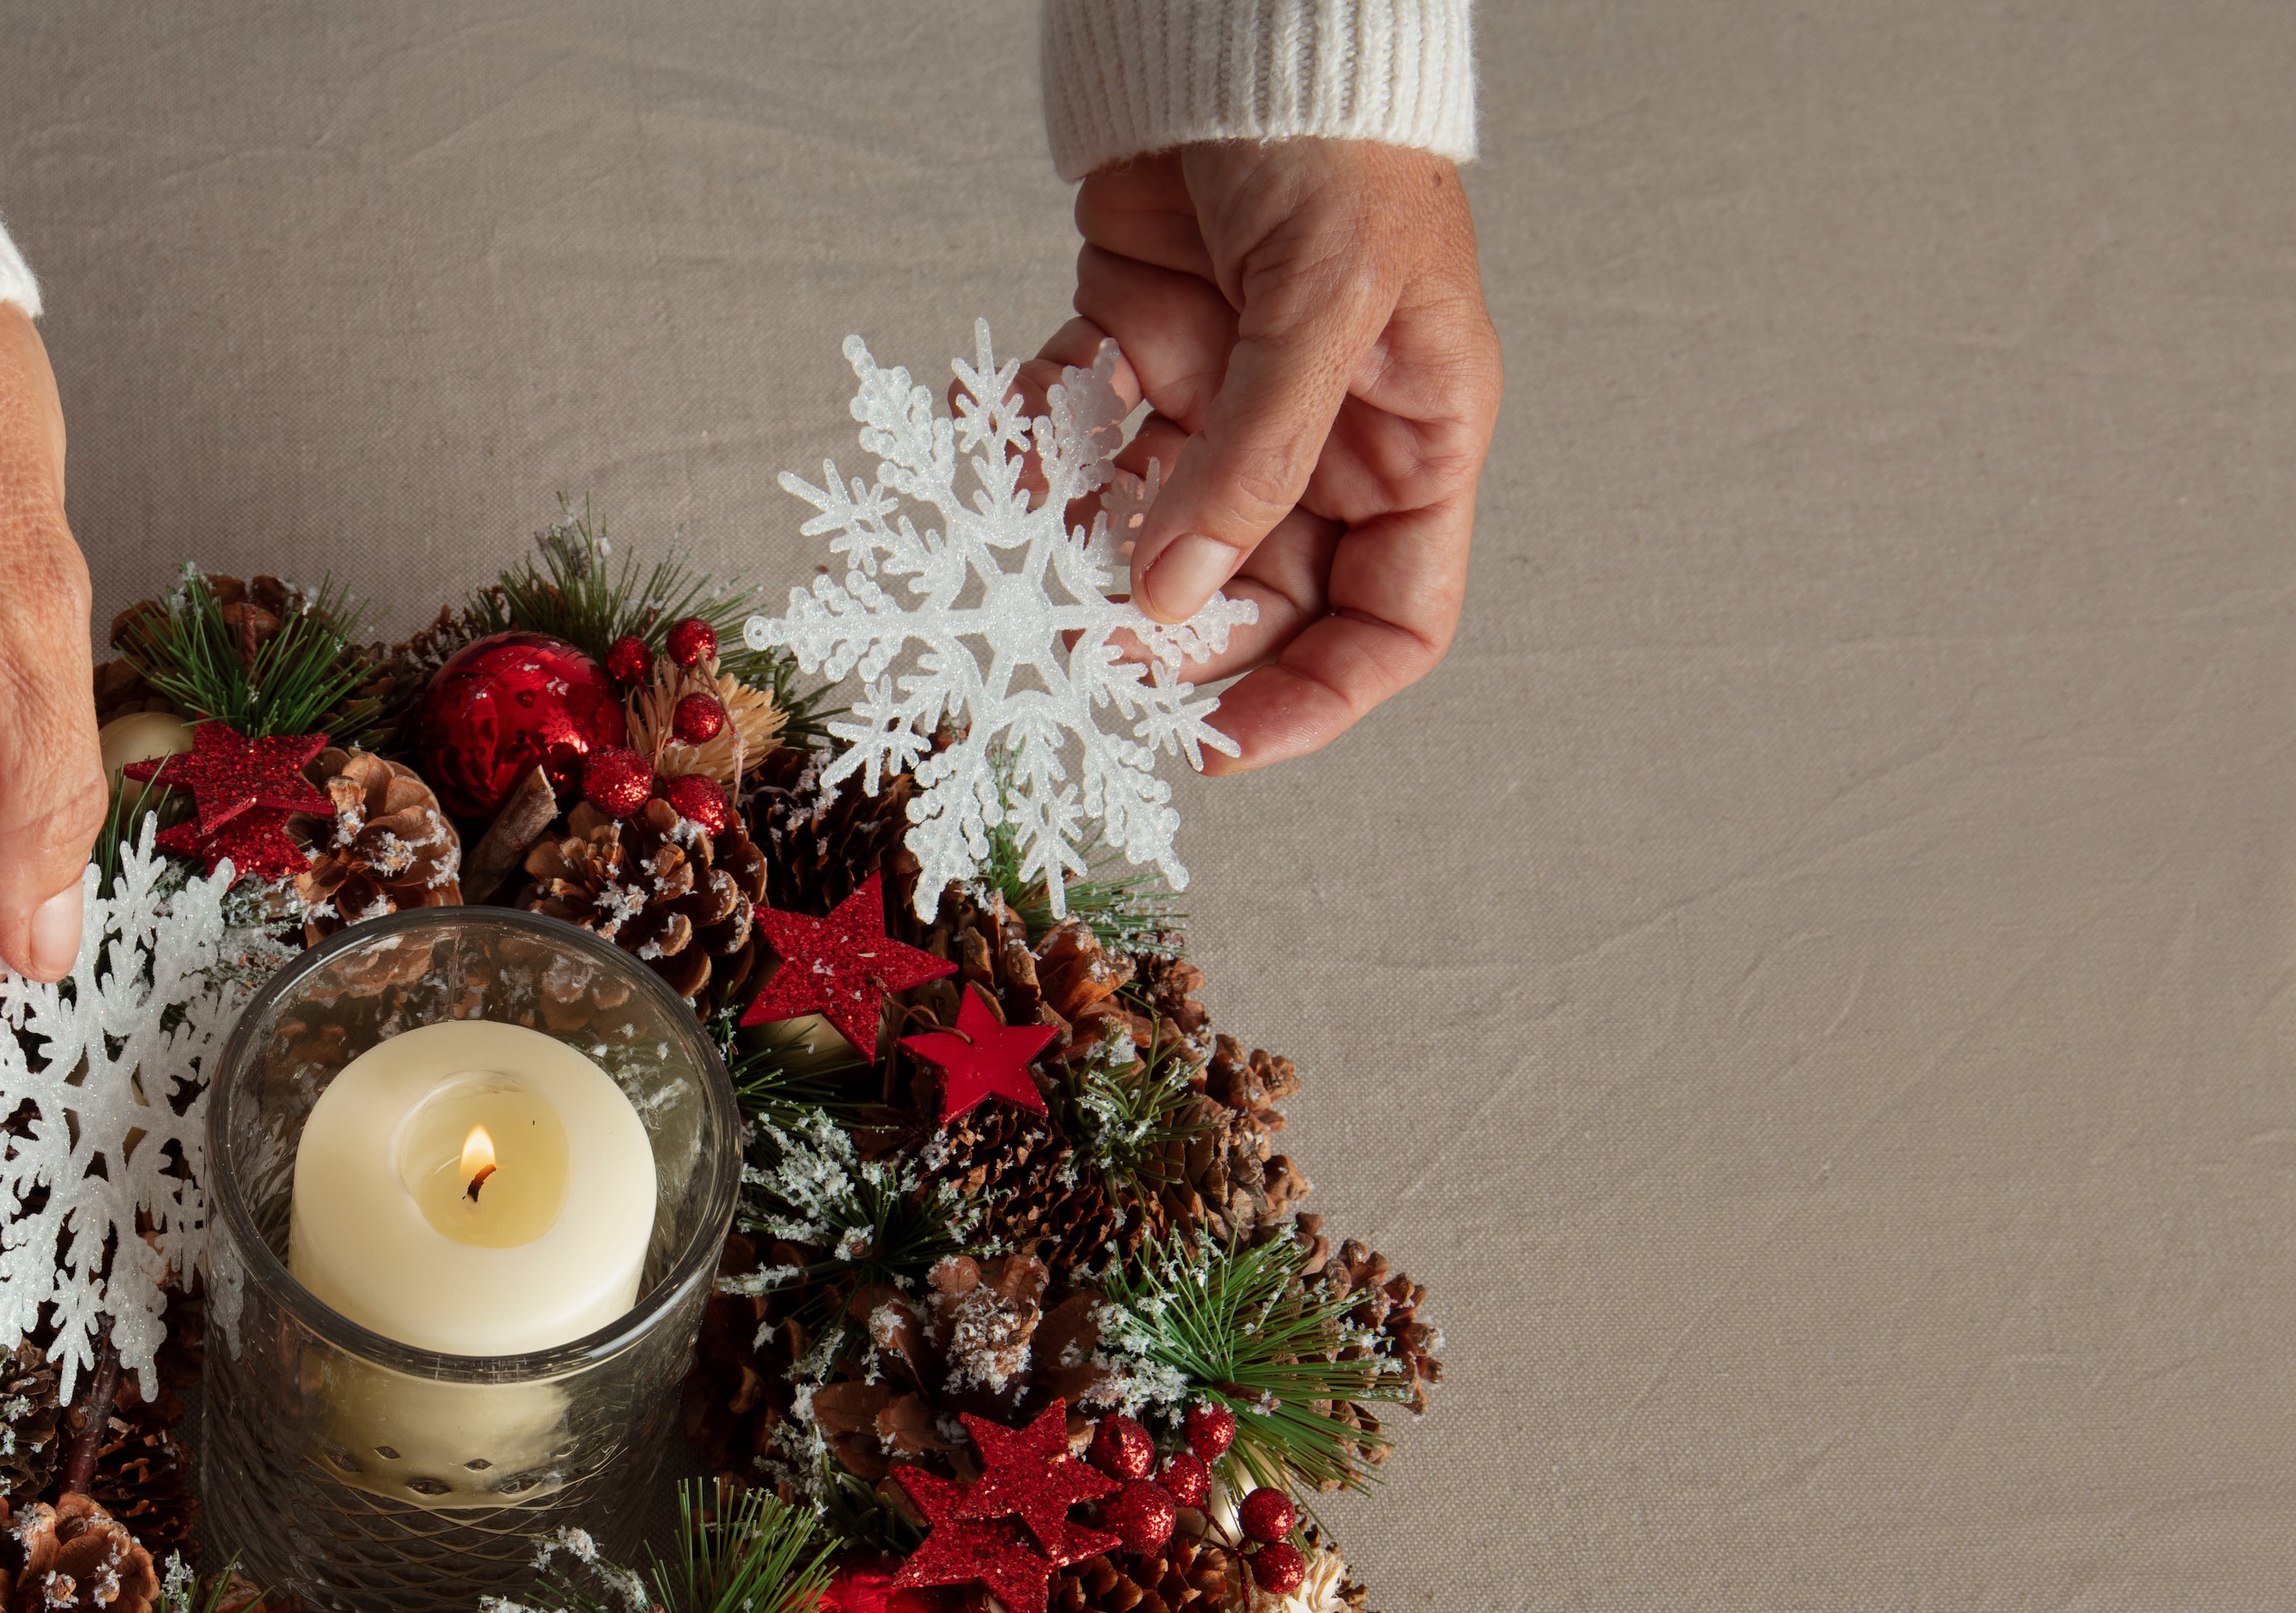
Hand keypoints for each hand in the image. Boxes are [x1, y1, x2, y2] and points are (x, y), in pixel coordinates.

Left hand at [1035, 140, 1502, 771]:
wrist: (1245, 30)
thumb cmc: (1334, 148)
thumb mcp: (1322, 307)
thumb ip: (1253, 460)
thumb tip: (1173, 599)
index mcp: (1413, 448)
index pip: (1389, 625)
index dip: (1315, 698)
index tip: (1222, 743)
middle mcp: (1320, 449)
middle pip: (1249, 603)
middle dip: (1167, 636)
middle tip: (1083, 649)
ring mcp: (1221, 413)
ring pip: (1147, 539)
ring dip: (1080, 558)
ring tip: (1020, 563)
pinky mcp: (1132, 364)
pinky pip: (1076, 450)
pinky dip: (1031, 463)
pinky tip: (997, 454)